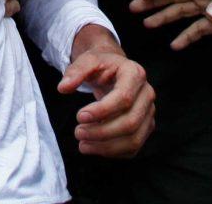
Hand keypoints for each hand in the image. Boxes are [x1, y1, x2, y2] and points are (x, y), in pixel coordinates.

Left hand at [59, 31, 153, 157]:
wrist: (115, 69)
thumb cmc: (102, 65)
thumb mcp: (88, 60)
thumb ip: (75, 72)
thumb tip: (63, 88)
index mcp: (135, 74)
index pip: (123, 98)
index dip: (102, 111)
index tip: (80, 117)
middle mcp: (147, 94)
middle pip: (130, 122)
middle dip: (102, 132)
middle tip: (78, 132)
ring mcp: (149, 113)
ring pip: (134, 139)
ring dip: (106, 146)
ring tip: (83, 144)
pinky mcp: (146, 127)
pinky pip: (133, 147)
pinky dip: (113, 151)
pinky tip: (94, 146)